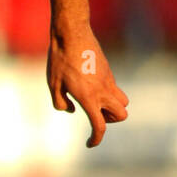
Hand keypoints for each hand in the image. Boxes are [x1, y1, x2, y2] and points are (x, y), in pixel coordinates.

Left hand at [47, 25, 128, 147]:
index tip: (90, 143)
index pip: (100, 126)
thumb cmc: (59, 59)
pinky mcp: (108, 70)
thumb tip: (71, 110)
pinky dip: (107, 94)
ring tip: (94, 102)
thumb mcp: (53, 85)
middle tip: (93, 115)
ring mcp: (108, 79)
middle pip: (122, 115)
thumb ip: (61, 103)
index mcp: (88, 97)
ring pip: (123, 101)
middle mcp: (103, 90)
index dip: (96, 139)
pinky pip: (115, 88)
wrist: (71, 33)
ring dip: (113, 107)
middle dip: (110, 121)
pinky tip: (89, 85)